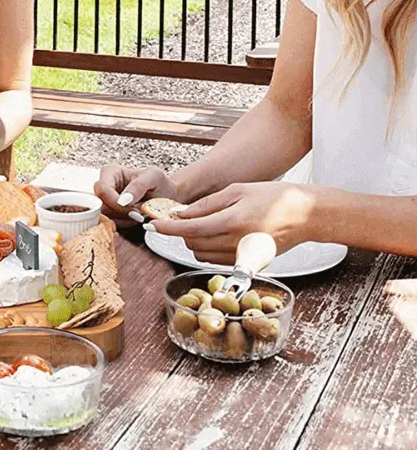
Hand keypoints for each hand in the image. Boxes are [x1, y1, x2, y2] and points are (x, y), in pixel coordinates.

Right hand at [94, 164, 178, 227]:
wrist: (166, 197)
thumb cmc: (159, 183)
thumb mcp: (154, 177)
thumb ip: (138, 185)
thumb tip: (123, 200)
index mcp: (110, 173)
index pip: (102, 189)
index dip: (116, 203)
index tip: (134, 210)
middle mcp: (104, 187)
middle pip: (100, 205)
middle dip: (120, 214)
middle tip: (138, 216)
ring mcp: (105, 202)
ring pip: (103, 217)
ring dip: (123, 221)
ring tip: (139, 217)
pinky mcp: (109, 215)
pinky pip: (109, 225)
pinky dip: (123, 226)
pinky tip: (134, 222)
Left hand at [153, 181, 316, 264]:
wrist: (304, 215)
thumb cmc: (271, 196)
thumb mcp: (237, 190)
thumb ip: (207, 204)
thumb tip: (180, 213)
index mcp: (233, 221)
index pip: (190, 229)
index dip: (167, 228)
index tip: (150, 226)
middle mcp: (237, 242)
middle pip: (193, 244)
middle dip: (179, 233)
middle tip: (176, 219)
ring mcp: (243, 256)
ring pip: (202, 255)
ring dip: (192, 242)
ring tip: (196, 225)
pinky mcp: (248, 264)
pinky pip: (216, 260)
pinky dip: (206, 249)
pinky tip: (211, 235)